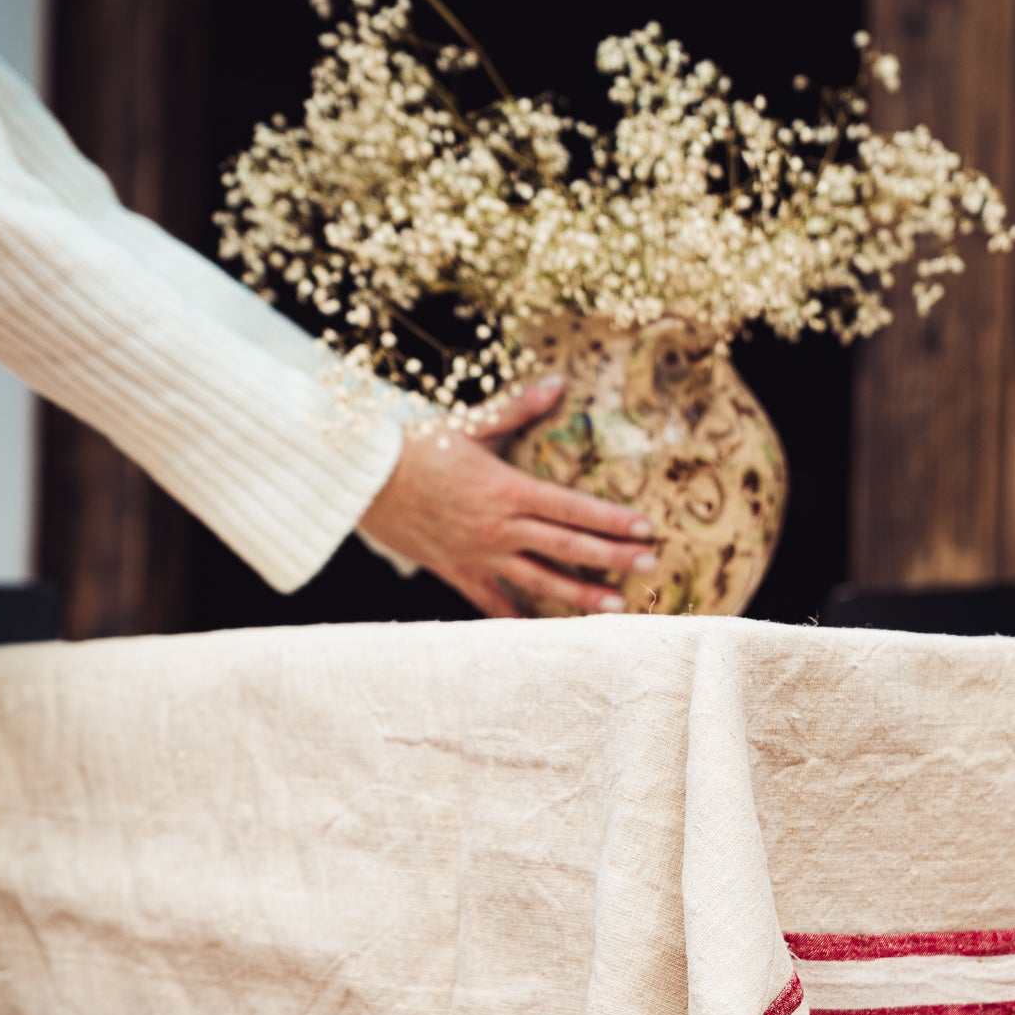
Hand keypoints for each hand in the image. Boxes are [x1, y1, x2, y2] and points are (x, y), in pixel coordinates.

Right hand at [360, 376, 657, 617]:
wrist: (364, 480)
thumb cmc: (417, 447)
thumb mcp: (472, 425)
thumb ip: (519, 410)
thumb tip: (558, 383)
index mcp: (508, 488)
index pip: (573, 507)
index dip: (612, 520)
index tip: (646, 528)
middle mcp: (499, 526)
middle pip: (567, 547)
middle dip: (613, 558)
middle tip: (650, 565)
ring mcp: (479, 553)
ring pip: (539, 582)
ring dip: (579, 596)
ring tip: (615, 607)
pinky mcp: (456, 570)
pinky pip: (491, 602)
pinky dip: (516, 618)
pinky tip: (542, 631)